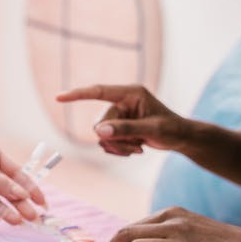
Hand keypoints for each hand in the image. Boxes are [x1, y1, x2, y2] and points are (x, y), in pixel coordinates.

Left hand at [0, 139, 45, 223]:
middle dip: (21, 202)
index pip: (16, 171)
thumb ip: (0, 183)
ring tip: (19, 222)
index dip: (30, 187)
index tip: (42, 203)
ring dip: (8, 209)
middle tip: (33, 218)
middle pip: (8, 186)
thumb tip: (22, 195)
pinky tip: (3, 220)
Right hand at [56, 85, 191, 155]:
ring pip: (102, 134)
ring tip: (138, 149)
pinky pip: (107, 140)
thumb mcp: (151, 130)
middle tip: (135, 148)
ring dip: (118, 146)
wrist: (181, 138)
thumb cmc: (171, 129)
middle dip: (115, 139)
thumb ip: (125, 129)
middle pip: (101, 122)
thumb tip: (98, 132)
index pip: (99, 91)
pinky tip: (136, 149)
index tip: (59, 98)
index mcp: (130, 93)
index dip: (78, 94)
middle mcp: (123, 101)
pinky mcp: (120, 126)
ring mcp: (121, 114)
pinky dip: (119, 149)